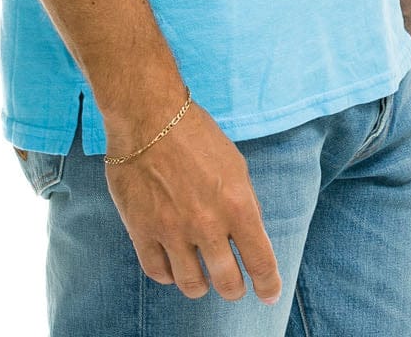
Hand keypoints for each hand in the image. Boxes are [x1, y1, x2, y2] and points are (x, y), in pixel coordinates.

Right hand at [104, 100, 282, 305]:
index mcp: (236, 204)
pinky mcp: (142, 230)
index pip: (260, 261)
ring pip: (192, 285)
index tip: (269, 294)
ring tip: (202, 275)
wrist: (148, 116)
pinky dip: (169, 274)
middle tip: (232, 284)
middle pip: (227, 283)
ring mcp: (172, 230)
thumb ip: (243, 204)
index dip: (268, 285)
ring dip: (201, 284)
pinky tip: (173, 264)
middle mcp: (207, 223)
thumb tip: (247, 237)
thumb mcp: (234, 165)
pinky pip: (158, 272)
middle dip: (234, 288)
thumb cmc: (195, 134)